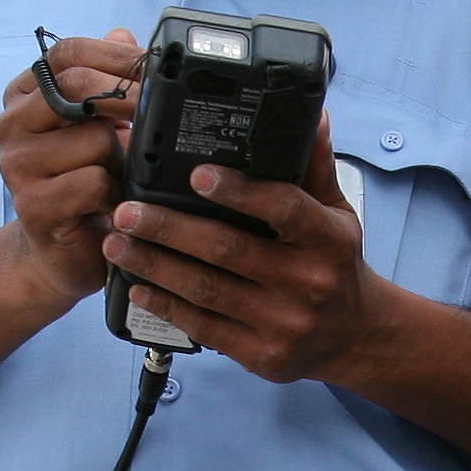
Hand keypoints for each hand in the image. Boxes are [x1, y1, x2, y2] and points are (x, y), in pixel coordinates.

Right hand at [0, 27, 144, 303]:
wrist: (60, 252)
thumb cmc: (81, 184)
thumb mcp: (96, 127)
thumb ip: (106, 81)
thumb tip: (126, 34)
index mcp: (25, 94)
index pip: (68, 53)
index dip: (117, 55)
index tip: (155, 65)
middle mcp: (12, 123)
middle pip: (79, 87)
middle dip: (131, 98)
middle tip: (162, 112)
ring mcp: (17, 164)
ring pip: (96, 138)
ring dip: (124, 158)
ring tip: (123, 175)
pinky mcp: (32, 204)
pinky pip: (94, 182)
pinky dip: (115, 193)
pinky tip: (112, 204)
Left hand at [99, 116, 401, 384]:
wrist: (354, 336)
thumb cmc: (335, 265)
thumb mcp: (336, 214)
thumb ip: (315, 168)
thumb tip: (313, 115)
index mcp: (326, 239)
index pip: (283, 208)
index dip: (238, 191)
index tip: (195, 174)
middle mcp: (306, 282)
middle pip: (228, 250)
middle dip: (169, 228)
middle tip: (126, 211)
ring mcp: (282, 322)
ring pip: (206, 289)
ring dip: (154, 265)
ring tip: (117, 244)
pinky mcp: (261, 354)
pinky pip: (204, 327)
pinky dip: (166, 305)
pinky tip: (138, 286)